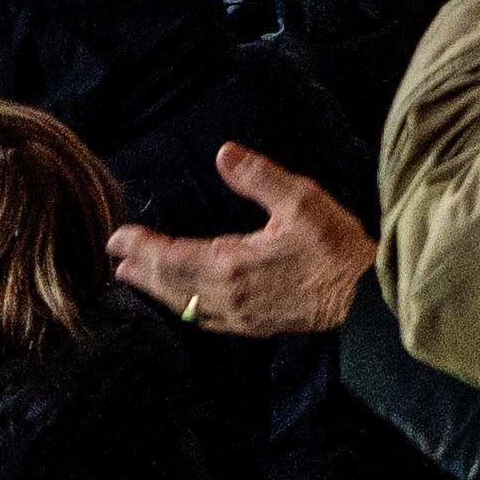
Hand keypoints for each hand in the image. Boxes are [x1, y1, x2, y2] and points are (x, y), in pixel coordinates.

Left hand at [106, 143, 373, 340]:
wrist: (363, 294)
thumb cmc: (334, 245)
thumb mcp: (302, 199)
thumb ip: (259, 177)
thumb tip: (223, 154)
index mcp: (233, 264)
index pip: (173, 256)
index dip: (143, 247)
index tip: (119, 237)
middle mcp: (228, 295)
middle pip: (172, 284)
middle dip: (142, 269)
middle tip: (115, 257)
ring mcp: (239, 315)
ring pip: (184, 304)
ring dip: (156, 289)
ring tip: (134, 277)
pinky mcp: (252, 325)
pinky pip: (204, 318)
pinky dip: (182, 306)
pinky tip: (179, 300)